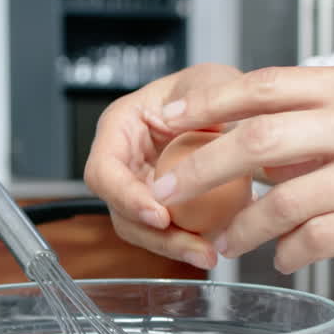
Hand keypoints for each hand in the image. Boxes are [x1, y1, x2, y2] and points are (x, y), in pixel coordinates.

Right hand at [82, 63, 245, 269]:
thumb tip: (193, 122)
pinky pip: (170, 233)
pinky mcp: (166, 208)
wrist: (229, 109)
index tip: (161, 215)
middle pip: (121, 211)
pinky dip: (190, 243)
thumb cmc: (208, 89)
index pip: (104, 171)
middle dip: (155, 236)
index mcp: (120, 128)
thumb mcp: (209, 79)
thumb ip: (204, 97)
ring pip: (143, 230)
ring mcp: (142, 189)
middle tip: (195, 246)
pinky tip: (218, 244)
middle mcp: (124, 163)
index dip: (126, 197)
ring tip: (209, 254)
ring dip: (175, 247)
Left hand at [150, 64, 333, 272]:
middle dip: (200, 168)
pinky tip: (285, 261)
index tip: (166, 121)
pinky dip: (292, 253)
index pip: (264, 86)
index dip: (206, 104)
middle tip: (164, 194)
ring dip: (243, 227)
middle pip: (258, 138)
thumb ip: (333, 116)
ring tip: (222, 246)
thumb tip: (268, 143)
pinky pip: (324, 238)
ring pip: (285, 199)